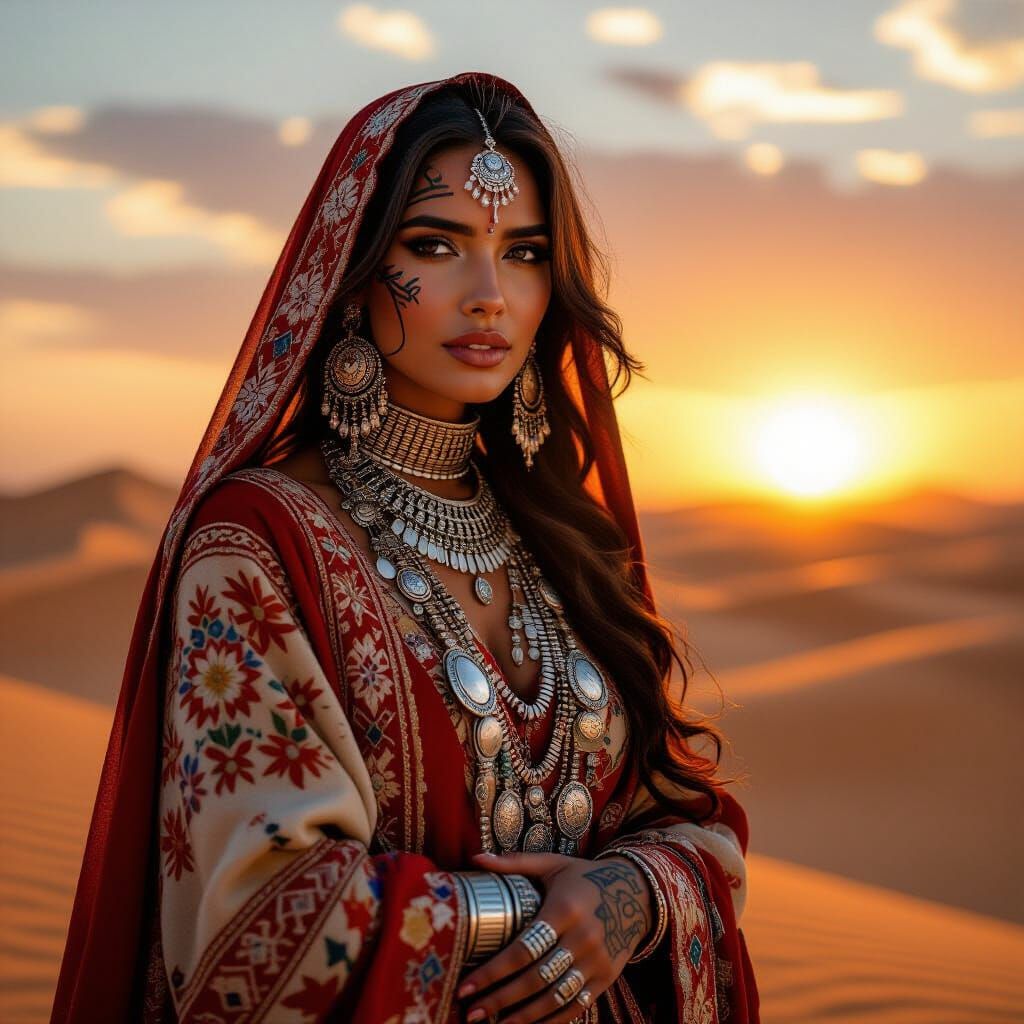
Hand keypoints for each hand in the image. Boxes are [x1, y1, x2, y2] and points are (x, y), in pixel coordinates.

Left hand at [457, 850, 652, 1023]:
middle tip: (472, 1013)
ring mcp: (597, 962)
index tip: (466, 987)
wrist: (635, 891)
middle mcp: (582, 938)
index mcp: (564, 909)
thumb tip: (476, 857)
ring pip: (555, 999)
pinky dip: (551, 1020)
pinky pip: (576, 1006)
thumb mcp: (553, 864)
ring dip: (523, 1017)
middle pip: (535, 979)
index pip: (523, 949)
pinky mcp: (606, 978)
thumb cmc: (584, 877)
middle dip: (500, 999)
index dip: (493, 972)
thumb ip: (514, 863)